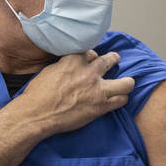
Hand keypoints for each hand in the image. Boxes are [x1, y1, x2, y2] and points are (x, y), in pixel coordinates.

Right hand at [19, 50, 134, 135]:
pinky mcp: (100, 106)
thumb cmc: (38, 94)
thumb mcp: (50, 70)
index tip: (92, 59)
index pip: (91, 52)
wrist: (37, 114)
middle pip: (109, 61)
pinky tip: (120, 99)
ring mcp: (97, 89)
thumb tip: (69, 66)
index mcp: (74, 60)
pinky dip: (122, 99)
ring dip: (127, 82)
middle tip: (115, 59)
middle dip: (113, 59)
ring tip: (128, 82)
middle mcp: (89, 72)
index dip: (92, 56)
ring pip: (125, 83)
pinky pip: (121, 100)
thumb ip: (64, 65)